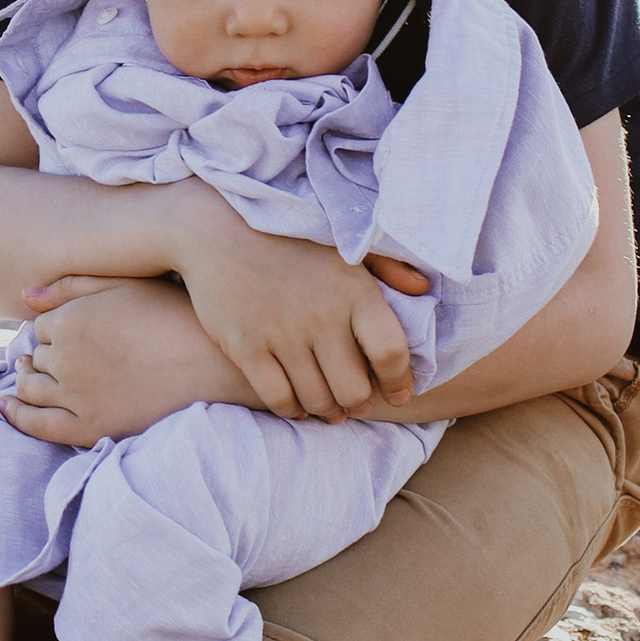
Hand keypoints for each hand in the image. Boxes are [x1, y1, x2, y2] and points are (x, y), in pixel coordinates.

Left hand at [8, 278, 256, 445]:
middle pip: (36, 358)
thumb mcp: (126, 284)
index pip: (41, 326)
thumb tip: (24, 295)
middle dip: (39, 355)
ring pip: (30, 389)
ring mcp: (76, 397)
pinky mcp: (90, 429)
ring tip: (29, 376)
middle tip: (46, 355)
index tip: (64, 331)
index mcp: (72, 321)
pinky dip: (16, 417)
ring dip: (25, 381)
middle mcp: (66, 360)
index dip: (52, 328)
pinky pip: (38, 427)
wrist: (217, 364)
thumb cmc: (177, 315)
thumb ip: (73, 286)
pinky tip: (6, 409)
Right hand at [169, 208, 428, 419]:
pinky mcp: (247, 348)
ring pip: (318, 400)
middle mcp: (322, 317)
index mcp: (354, 291)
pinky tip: (297, 403)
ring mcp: (283, 335)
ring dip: (328, 411)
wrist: (216, 229)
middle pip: (355, 389)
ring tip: (330, 407)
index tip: (398, 393)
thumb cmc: (288, 237)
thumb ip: (387, 266)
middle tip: (357, 402)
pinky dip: (293, 409)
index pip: (391, 353)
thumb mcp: (342, 243)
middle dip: (360, 403)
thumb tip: (423, 290)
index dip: (399, 382)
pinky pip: (278, 399)